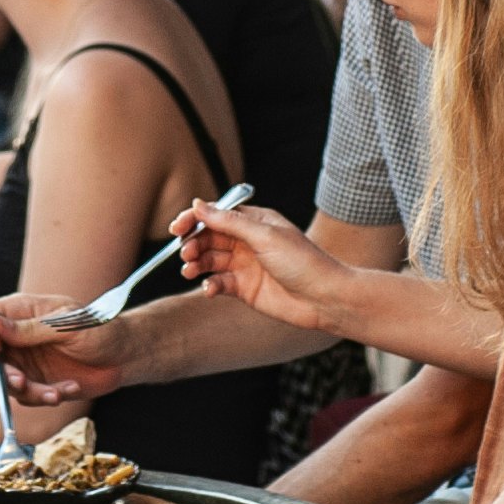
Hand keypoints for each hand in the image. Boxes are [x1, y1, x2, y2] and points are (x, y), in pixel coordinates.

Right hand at [0, 291, 131, 405]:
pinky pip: (27, 396)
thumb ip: (29, 328)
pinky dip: (46, 397)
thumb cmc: (100, 328)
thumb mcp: (67, 325)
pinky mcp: (36, 383)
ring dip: (27, 391)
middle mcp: (14, 337)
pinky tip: (71, 388)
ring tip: (54, 394)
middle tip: (20, 381)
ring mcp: (23, 361)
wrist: (125, 355)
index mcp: (17, 311)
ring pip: (2, 382)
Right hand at [181, 202, 353, 337]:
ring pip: (210, 260)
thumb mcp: (265, 236)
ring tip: (189, 271)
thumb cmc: (303, 262)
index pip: (216, 215)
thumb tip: (199, 205)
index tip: (177, 228)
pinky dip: (210, 285)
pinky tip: (210, 289)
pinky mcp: (244, 289)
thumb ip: (229, 222)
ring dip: (196, 264)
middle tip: (185, 253)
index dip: (194, 219)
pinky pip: (218, 283)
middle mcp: (247, 241)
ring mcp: (245, 265)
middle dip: (193, 244)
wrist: (325, 298)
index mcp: (254, 222)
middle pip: (209, 238)